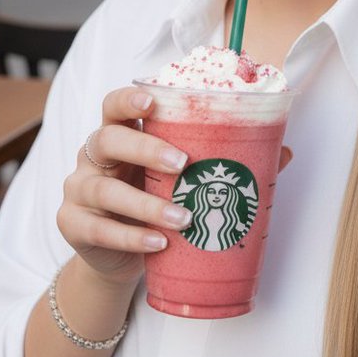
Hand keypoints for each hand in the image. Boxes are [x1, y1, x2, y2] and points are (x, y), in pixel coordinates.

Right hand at [57, 89, 293, 287]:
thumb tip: (285, 151)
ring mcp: (79, 190)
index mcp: (120, 135)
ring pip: (103, 189)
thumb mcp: (182, 180)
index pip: (114, 105)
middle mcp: (94, 156)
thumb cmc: (154, 203)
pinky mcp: (73, 225)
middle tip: (182, 163)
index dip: (128, 98)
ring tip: (182, 219)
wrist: (120, 258)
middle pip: (107, 138)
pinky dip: (130, 237)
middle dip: (144, 147)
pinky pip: (97, 229)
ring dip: (144, 204)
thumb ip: (223, 161)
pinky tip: (158, 243)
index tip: (152, 99)